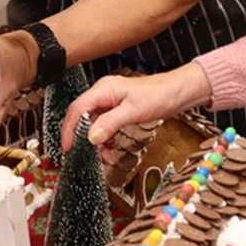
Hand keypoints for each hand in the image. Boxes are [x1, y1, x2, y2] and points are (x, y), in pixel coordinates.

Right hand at [61, 63, 212, 152]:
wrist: (177, 92)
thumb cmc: (159, 96)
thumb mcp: (134, 112)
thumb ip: (110, 124)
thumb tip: (91, 137)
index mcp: (103, 89)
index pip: (77, 109)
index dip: (69, 129)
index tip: (68, 147)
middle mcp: (103, 93)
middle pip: (82, 116)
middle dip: (80, 136)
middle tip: (80, 154)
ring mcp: (110, 101)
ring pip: (92, 122)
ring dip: (94, 140)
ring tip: (101, 155)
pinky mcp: (117, 109)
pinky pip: (103, 124)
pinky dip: (104, 138)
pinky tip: (109, 149)